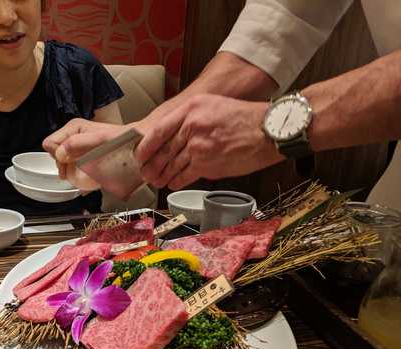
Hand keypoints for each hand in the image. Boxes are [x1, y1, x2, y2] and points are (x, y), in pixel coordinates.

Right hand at [42, 119, 129, 189]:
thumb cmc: (124, 141)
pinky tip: (86, 183)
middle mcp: (75, 136)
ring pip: (63, 164)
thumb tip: (59, 153)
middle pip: (55, 155)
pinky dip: (78, 178)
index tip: (69, 163)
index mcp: (74, 128)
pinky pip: (74, 170)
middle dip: (63, 166)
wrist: (139, 148)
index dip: (57, 156)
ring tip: (82, 177)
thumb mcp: (99, 140)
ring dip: (71, 173)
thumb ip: (76, 144)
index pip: (50, 144)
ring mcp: (80, 148)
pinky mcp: (86, 158)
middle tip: (76, 171)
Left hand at [134, 94, 282, 189]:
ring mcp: (198, 145)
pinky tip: (172, 183)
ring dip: (162, 175)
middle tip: (145, 172)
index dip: (145, 146)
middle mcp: (191, 125)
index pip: (159, 130)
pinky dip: (176, 181)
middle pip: (163, 150)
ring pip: (171, 165)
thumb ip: (191, 118)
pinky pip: (184, 175)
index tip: (140, 154)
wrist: (268, 131)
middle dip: (151, 165)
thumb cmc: (244, 118)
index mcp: (191, 108)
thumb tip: (173, 136)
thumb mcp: (213, 105)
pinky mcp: (206, 164)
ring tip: (156, 180)